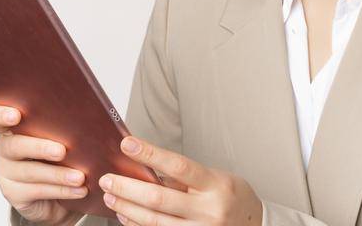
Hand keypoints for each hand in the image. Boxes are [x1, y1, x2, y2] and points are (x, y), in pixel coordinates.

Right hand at [0, 104, 87, 225]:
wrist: (58, 194)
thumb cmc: (58, 156)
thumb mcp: (57, 137)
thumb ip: (58, 126)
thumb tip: (80, 118)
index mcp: (8, 128)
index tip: (15, 116)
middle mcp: (1, 149)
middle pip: (13, 146)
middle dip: (39, 147)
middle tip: (62, 151)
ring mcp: (3, 173)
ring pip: (28, 171)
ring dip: (57, 174)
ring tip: (79, 177)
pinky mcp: (12, 194)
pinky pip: (37, 191)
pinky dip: (61, 190)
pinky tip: (78, 190)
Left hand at [99, 136, 263, 224]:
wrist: (254, 224)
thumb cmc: (230, 196)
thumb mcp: (214, 178)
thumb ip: (183, 177)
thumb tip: (144, 168)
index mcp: (215, 184)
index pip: (179, 165)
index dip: (150, 154)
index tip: (127, 144)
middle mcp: (210, 210)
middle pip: (159, 199)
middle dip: (128, 188)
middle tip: (107, 179)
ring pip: (155, 221)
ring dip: (127, 209)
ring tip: (111, 197)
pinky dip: (138, 225)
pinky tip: (125, 216)